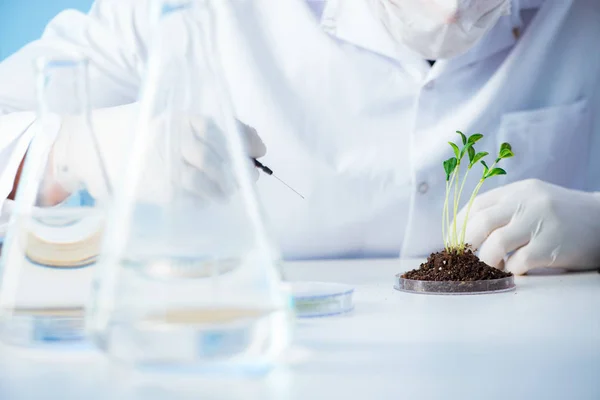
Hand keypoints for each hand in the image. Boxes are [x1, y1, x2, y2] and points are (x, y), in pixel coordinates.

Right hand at [47, 102, 264, 203]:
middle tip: (246, 180)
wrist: (92, 144)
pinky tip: (204, 201)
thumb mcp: (177, 123)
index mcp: (177, 117)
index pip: (217, 128)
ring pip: (200, 181)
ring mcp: (158, 164)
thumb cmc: (147, 135)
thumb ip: (219, 132)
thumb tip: (259, 146)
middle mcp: (167, 138)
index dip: (243, 140)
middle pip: (212, 158)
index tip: (259, 151)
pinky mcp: (151, 188)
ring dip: (220, 190)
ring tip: (224, 193)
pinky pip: (185, 198)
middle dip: (236, 172)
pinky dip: (201, 202)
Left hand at [458, 179, 599, 274]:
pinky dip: (511, 270)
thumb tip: (468, 233)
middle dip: (466, 245)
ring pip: (495, 245)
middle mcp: (526, 203)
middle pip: (480, 224)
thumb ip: (505, 210)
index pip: (476, 206)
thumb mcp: (533, 201)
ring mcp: (540, 223)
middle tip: (465, 259)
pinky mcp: (552, 246)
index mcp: (518, 190)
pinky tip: (516, 271)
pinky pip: (518, 262)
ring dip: (487, 261)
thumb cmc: (564, 215)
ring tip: (492, 267)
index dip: (458, 226)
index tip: (452, 242)